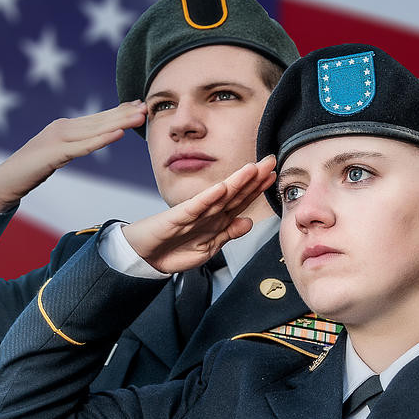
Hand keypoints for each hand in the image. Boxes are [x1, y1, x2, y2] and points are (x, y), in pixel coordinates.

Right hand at [0, 101, 146, 213]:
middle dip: (124, 113)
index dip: (119, 111)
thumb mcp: (56, 154)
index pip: (97, 118)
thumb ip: (73, 146)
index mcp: (63, 128)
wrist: (3, 182)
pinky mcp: (52, 154)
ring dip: (119, 122)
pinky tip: (118, 135)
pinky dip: (101, 140)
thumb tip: (91, 141)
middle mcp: (61, 128)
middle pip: (99, 120)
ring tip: (140, 116)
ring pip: (94, 130)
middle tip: (147, 106)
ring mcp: (56, 139)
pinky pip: (82, 147)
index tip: (139, 105)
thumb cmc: (29, 171)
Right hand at [121, 156, 276, 273]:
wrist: (144, 257)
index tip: (274, 175)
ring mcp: (193, 213)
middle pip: (234, 193)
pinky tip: (222, 188)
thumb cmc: (174, 250)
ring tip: (253, 169)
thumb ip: (228, 234)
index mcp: (216, 219)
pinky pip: (195, 207)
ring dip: (236, 182)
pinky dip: (208, 198)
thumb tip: (249, 222)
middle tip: (270, 161)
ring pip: (219, 196)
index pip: (241, 200)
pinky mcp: (177, 218)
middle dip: (253, 178)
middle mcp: (207, 212)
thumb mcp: (208, 247)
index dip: (257, 188)